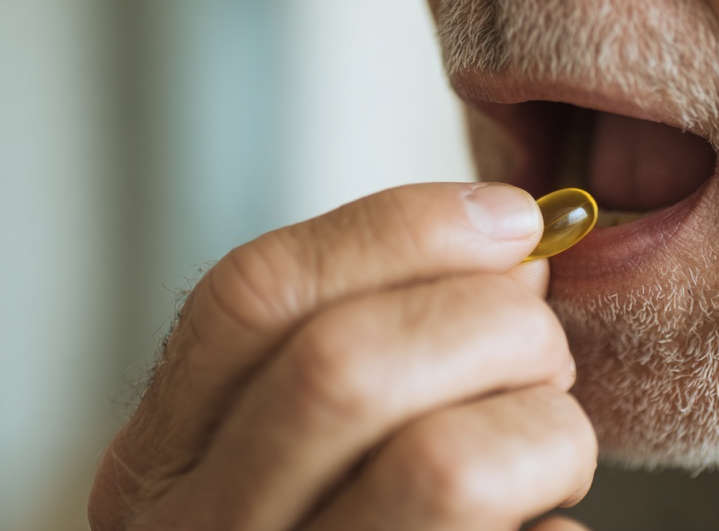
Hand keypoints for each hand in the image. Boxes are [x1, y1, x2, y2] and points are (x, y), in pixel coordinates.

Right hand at [88, 183, 596, 530]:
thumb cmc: (343, 519)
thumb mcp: (299, 434)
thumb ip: (373, 331)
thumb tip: (510, 245)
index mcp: (161, 465)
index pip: (254, 294)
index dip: (401, 229)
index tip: (511, 217)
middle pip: (347, 365)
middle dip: (493, 324)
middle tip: (544, 352)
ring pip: (447, 466)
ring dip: (547, 427)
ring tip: (551, 445)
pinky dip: (557, 518)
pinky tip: (537, 521)